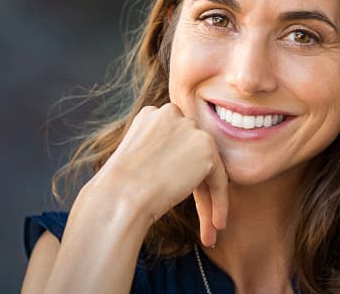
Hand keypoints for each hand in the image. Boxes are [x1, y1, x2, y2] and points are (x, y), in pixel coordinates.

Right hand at [87, 103, 227, 246]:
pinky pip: (219, 180)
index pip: (177, 144)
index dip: (180, 172)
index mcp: (153, 114)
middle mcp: (173, 114)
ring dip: (209, 199)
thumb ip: (161, 153)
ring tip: (211, 226)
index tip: (178, 195)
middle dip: (196, 186)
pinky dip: (220, 203)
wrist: (119, 196)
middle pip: (193, 155)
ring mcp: (190, 128)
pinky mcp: (206, 148)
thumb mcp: (137, 158)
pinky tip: (217, 225)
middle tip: (201, 217)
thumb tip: (180, 165)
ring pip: (207, 168)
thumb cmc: (120, 188)